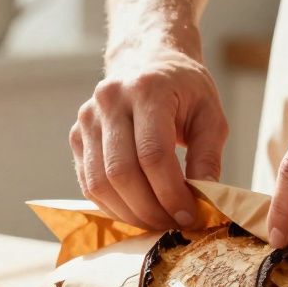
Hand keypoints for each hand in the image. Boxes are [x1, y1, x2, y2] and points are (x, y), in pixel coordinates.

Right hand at [71, 46, 227, 229]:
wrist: (146, 61)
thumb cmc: (184, 90)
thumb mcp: (210, 115)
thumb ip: (208, 156)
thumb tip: (204, 199)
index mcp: (147, 89)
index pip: (153, 154)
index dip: (171, 193)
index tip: (189, 216)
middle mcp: (110, 100)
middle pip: (121, 172)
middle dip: (150, 209)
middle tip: (173, 225)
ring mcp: (88, 118)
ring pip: (100, 183)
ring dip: (130, 213)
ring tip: (157, 221)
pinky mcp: (77, 135)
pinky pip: (89, 183)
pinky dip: (113, 205)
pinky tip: (137, 210)